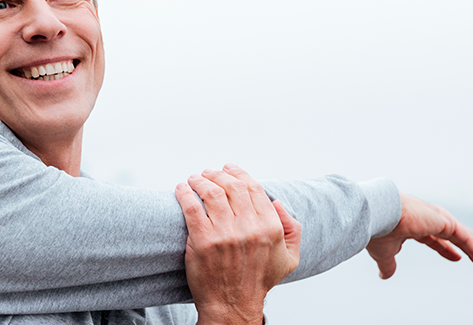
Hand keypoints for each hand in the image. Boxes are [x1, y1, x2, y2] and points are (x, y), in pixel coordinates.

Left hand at [175, 164, 301, 324]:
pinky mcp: (203, 241)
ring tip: (194, 179)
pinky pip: (192, 208)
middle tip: (208, 172)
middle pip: (231, 186)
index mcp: (270, 228)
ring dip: (200, 181)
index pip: (253, 189)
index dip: (239, 174)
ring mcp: (225, 234)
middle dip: (218, 174)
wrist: (232, 306)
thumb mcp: (289, 258)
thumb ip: (292, 228)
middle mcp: (249, 228)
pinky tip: (181, 190)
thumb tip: (277, 201)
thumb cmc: (259, 281)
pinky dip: (185, 194)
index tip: (228, 168)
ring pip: (211, 193)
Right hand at [366, 193, 472, 278]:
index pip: (433, 237)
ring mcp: (437, 218)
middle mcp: (427, 219)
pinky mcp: (445, 222)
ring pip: (461, 236)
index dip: (444, 248)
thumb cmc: (378, 231)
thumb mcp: (384, 253)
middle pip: (452, 234)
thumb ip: (388, 264)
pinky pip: (465, 237)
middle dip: (465, 245)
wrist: (378, 215)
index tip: (455, 257)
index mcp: (413, 225)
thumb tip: (384, 275)